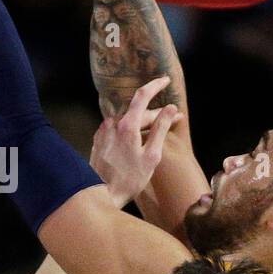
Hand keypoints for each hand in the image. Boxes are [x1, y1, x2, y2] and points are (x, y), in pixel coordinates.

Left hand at [91, 76, 180, 208]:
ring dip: (143, 123)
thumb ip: (161, 129)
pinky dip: (130, 130)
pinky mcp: (98, 139)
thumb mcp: (152, 155)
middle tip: (174, 119)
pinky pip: (118, 129)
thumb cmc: (130, 179)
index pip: (142, 95)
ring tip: (157, 132)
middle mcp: (112, 123)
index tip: (166, 80)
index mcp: (127, 125)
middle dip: (156, 113)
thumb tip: (170, 109)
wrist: (99, 194)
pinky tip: (138, 141)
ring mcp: (103, 131)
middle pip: (137, 111)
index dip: (156, 85)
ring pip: (127, 120)